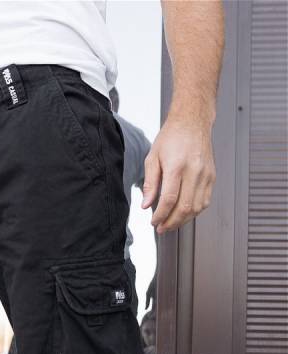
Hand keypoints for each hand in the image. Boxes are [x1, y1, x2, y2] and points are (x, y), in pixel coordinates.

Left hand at [141, 115, 215, 233]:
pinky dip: (194, 212)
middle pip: (184, 207)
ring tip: (170, 223)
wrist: (193, 122)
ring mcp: (206, 174)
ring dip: (183, 220)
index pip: (169, 199)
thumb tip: (146, 205)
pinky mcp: (212, 176)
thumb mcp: (153, 158)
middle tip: (161, 228)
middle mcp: (194, 171)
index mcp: (177, 166)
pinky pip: (205, 201)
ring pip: (196, 208)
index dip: (161, 215)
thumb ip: (150, 183)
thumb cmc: (171, 137)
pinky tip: (183, 214)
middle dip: (171, 222)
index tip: (154, 222)